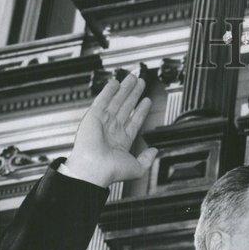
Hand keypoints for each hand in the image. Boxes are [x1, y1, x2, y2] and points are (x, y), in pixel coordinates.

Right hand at [62, 73, 157, 187]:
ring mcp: (102, 122)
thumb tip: (155, 150)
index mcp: (121, 141)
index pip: (134, 121)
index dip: (141, 110)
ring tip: (134, 78)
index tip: (147, 100)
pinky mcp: (93, 116)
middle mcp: (112, 130)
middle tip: (141, 82)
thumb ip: (147, 159)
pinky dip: (109, 90)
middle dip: (133, 94)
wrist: (94, 168)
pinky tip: (116, 82)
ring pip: (116, 101)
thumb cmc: (112, 171)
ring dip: (125, 89)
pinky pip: (102, 100)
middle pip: (126, 107)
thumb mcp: (137, 168)